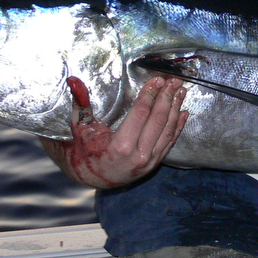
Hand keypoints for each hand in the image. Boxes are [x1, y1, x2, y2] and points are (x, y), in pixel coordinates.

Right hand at [54, 76, 188, 188]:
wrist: (92, 177)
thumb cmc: (84, 150)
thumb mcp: (80, 126)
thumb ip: (80, 102)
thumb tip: (73, 80)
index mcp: (120, 146)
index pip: (141, 114)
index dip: (150, 95)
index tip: (157, 80)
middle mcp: (138, 156)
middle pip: (157, 121)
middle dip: (166, 98)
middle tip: (173, 81)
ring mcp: (148, 162)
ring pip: (167, 131)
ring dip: (175, 109)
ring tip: (181, 91)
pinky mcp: (154, 164)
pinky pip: (170, 143)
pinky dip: (178, 127)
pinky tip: (183, 112)